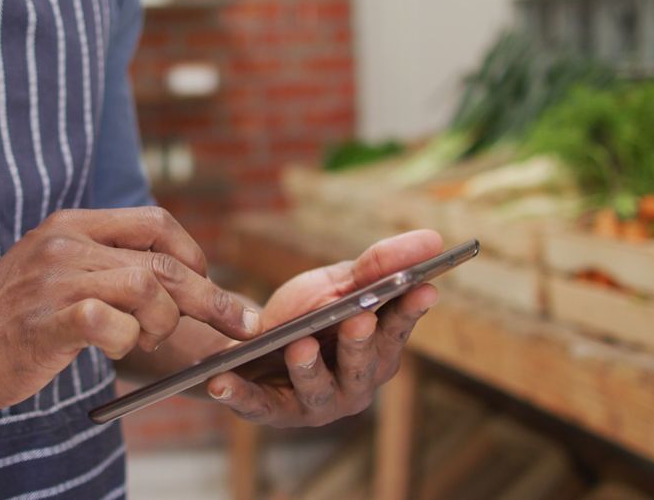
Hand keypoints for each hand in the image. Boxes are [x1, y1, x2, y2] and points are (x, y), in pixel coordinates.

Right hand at [0, 207, 260, 409]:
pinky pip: (111, 322)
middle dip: (211, 296)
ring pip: (147, 286)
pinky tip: (110, 349)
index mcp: (72, 225)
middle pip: (163, 261)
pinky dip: (126, 340)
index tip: (208, 283)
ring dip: (164, 322)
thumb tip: (176, 283)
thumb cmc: (11, 319)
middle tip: (241, 324)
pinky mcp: (45, 317)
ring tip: (145, 340)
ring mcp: (54, 277)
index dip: (193, 253)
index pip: (154, 221)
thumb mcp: (58, 274)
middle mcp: (66, 243)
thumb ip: (107, 267)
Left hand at [206, 230, 441, 426]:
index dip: (410, 310)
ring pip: (316, 390)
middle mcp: (354, 385)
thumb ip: (379, 266)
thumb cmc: (308, 313)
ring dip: (308, 369)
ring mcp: (314, 403)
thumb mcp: (339, 283)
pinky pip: (256, 405)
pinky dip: (239, 395)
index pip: (398, 330)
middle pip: (361, 367)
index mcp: (378, 354)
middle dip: (360, 343)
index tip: (425, 288)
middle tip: (358, 319)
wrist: (256, 340)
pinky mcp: (271, 411)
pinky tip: (220, 382)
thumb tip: (433, 240)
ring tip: (299, 346)